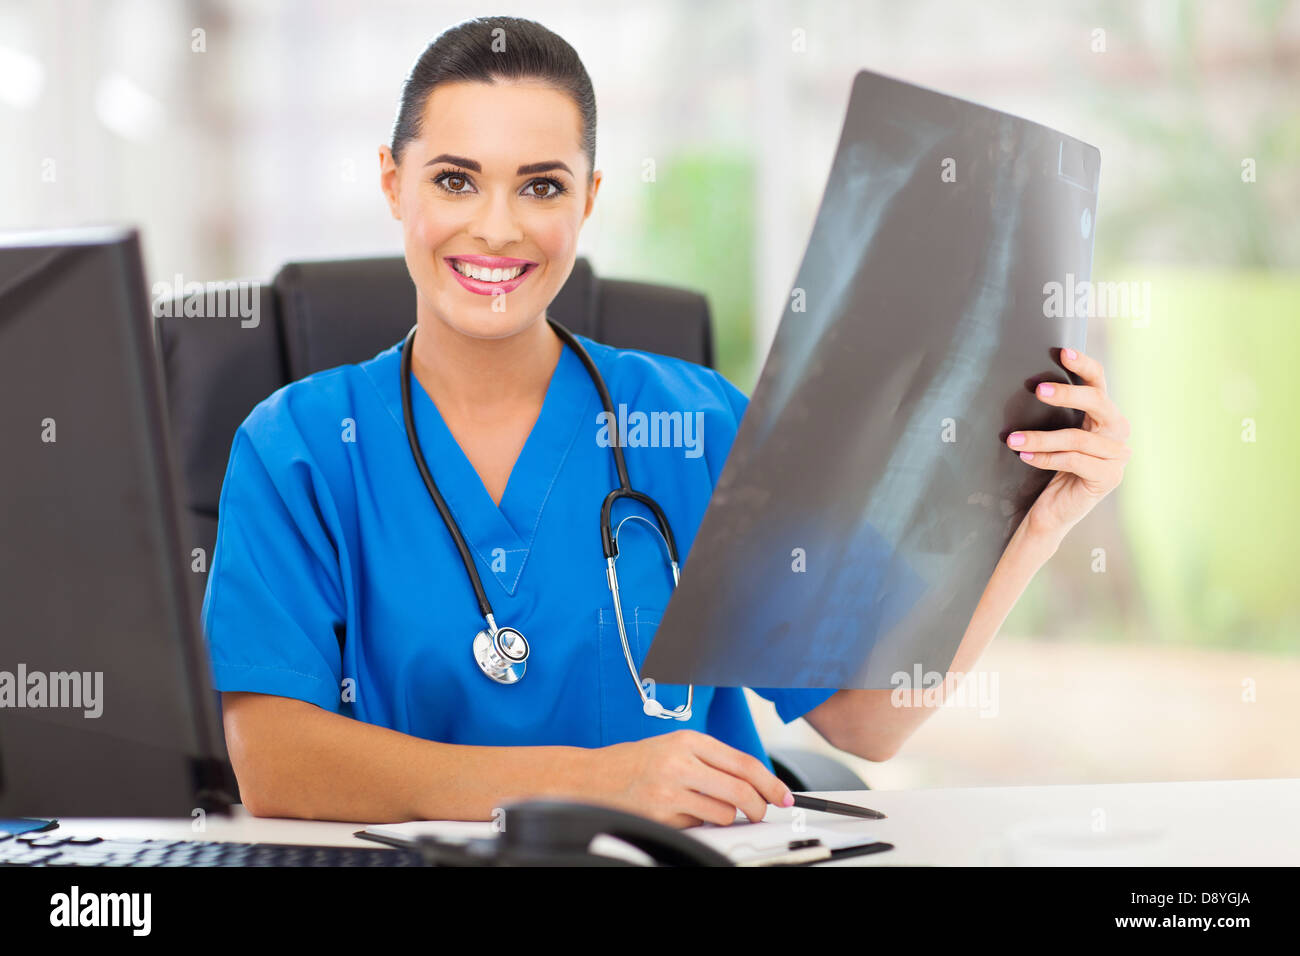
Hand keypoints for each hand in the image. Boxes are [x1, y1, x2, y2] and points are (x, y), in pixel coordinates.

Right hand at [580, 730, 793, 828]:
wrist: (593, 777)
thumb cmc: (636, 762)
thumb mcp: (675, 747)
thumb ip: (712, 760)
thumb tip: (754, 782)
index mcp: (689, 741)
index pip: (743, 762)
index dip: (770, 782)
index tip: (782, 795)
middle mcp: (680, 762)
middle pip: (740, 790)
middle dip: (759, 806)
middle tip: (761, 812)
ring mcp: (670, 790)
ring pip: (724, 814)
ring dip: (726, 818)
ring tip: (710, 810)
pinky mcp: (662, 815)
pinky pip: (699, 826)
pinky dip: (700, 825)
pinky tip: (684, 814)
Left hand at [1009, 347, 1130, 543]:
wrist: (1053, 512)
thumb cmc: (1051, 468)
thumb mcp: (1056, 435)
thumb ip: (1057, 413)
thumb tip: (1033, 381)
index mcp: (1105, 415)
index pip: (1099, 383)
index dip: (1084, 366)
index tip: (1063, 351)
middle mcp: (1117, 432)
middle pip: (1098, 403)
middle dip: (1067, 394)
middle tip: (1037, 389)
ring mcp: (1117, 457)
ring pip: (1077, 437)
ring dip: (1041, 437)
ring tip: (1012, 438)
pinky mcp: (1107, 478)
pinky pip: (1073, 460)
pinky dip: (1045, 457)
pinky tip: (1023, 455)